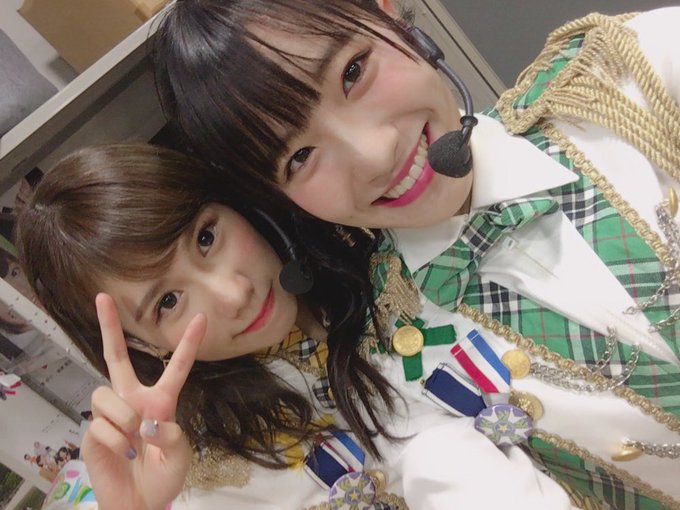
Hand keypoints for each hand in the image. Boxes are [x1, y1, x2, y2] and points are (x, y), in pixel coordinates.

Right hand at [82, 293, 205, 509]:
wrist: (138, 504)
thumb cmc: (162, 478)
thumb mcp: (180, 458)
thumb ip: (173, 438)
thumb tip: (148, 422)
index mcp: (161, 400)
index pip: (176, 367)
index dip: (188, 344)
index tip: (202, 318)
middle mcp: (133, 400)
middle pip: (116, 356)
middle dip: (109, 326)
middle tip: (102, 297)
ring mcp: (110, 414)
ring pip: (107, 393)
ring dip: (123, 418)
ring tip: (134, 440)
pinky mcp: (93, 432)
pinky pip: (100, 423)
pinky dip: (116, 441)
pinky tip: (124, 453)